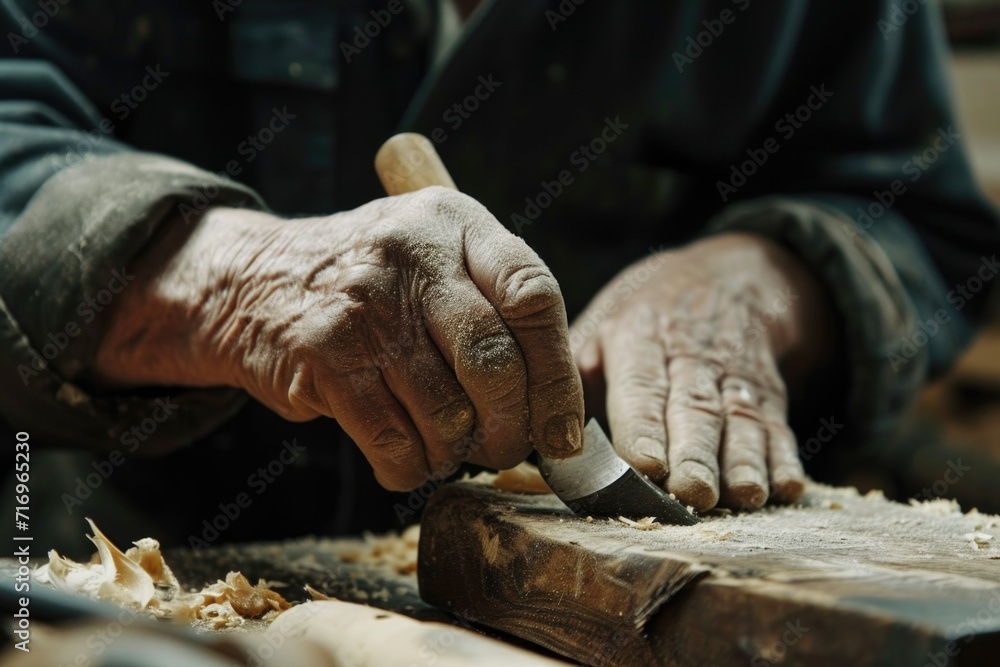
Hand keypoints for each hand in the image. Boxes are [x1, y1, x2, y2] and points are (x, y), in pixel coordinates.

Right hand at [93, 188, 583, 489]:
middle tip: (509, 449)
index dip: (559, 374)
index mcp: (456, 223)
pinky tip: (410, 461)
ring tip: (451, 450)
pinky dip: (411, 468)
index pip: (533, 295)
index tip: (566, 429)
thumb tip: (560, 406)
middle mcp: (413, 255)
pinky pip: (393, 440)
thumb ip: (494, 304)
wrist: (253, 279)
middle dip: (512, 426)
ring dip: (457, 451)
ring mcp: (366, 306)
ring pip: (446, 411)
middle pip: (494, 362)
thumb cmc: (370, 282)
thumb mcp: (433, 253)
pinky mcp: (326, 357)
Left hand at [571, 232, 832, 510]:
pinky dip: (786, 457)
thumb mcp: (600, 325)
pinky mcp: (767, 392)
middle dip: (695, 453)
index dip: (643, 426)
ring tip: (745, 497)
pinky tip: (788, 488)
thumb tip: (533, 433)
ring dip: (744, 461)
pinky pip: (779, 424)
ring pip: (740, 420)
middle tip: (693, 494)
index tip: (644, 465)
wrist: (727, 275)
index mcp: (638, 337)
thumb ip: (572, 377)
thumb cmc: (644, 316)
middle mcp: (689, 355)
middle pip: (694, 408)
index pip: (641, 384)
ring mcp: (734, 374)